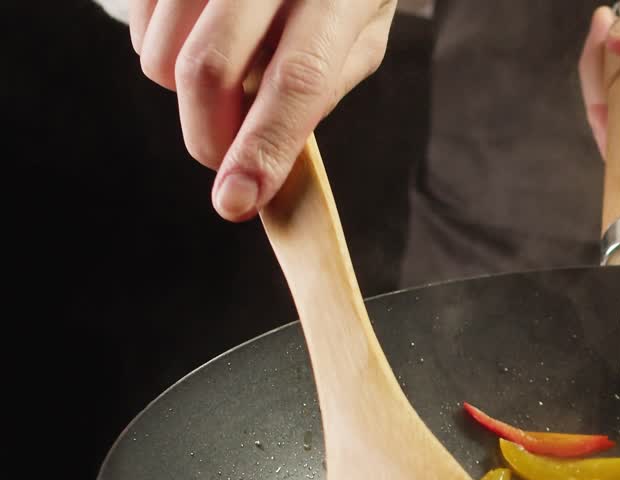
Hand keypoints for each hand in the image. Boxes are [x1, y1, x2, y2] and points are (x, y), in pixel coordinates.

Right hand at [130, 0, 396, 220]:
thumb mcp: (361, 32)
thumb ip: (322, 87)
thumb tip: (270, 155)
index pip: (298, 78)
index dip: (264, 146)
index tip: (236, 202)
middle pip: (209, 68)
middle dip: (207, 137)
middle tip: (221, 162)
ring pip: (160, 51)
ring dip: (182, 88)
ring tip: (227, 67)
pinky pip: (139, 20)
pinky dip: (162, 45)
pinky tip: (202, 28)